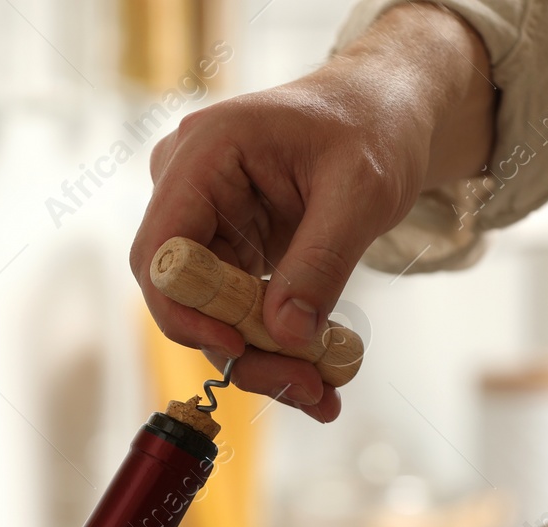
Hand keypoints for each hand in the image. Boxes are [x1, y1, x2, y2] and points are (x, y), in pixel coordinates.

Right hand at [131, 4, 493, 422]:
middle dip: (239, 349)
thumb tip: (285, 336)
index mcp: (204, 153)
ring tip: (323, 393)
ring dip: (262, 359)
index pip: (162, 250)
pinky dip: (274, 345)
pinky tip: (316, 378)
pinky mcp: (228, 247)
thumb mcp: (362, 191)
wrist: (385, 112)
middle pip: (183, 293)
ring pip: (209, 312)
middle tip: (304, 388)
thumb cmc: (373, 127)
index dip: (186, 310)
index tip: (238, 347)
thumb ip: (321, 262)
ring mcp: (204, 220)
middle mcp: (188, 188)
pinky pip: (235, 309)